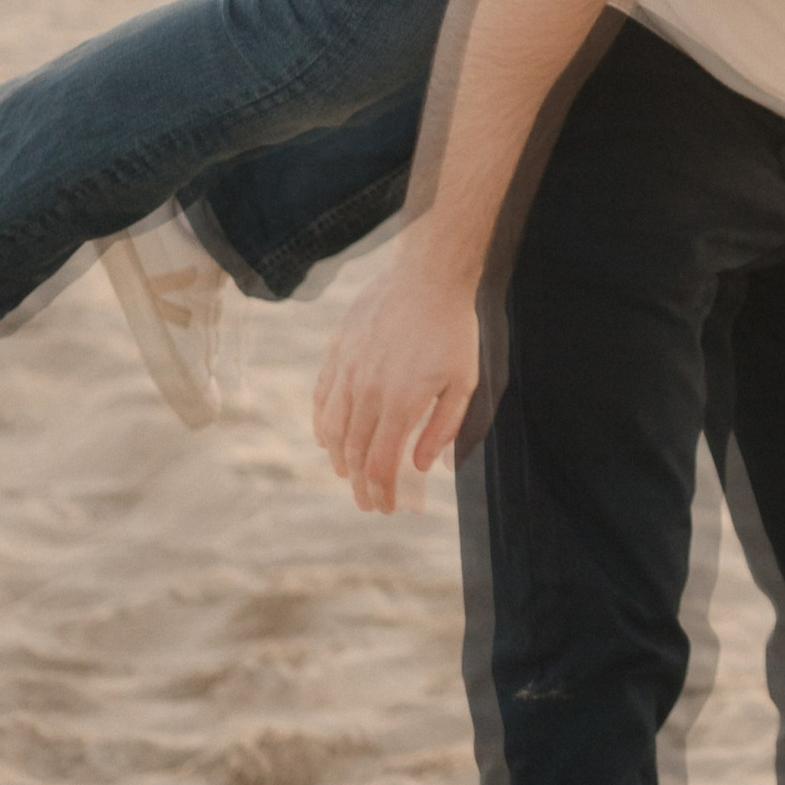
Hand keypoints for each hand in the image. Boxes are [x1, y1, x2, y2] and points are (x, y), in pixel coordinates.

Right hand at [311, 252, 479, 512]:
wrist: (427, 277)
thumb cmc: (452, 331)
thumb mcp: (463, 383)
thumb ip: (443, 428)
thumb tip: (420, 465)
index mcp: (399, 402)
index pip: (379, 464)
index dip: (382, 492)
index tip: (388, 507)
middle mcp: (366, 391)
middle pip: (353, 453)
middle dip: (360, 485)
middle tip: (369, 503)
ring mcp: (347, 370)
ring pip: (332, 429)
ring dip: (338, 459)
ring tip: (347, 475)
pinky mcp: (337, 352)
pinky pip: (321, 397)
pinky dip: (322, 424)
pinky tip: (328, 437)